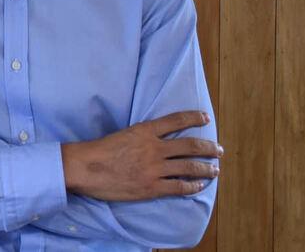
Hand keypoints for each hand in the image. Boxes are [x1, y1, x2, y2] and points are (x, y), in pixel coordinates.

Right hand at [61, 110, 222, 200]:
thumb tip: (155, 140)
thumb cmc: (99, 151)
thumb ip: (142, 136)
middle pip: (190, 146)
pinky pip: (179, 186)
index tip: (206, 118)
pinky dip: (193, 185)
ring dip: (206, 168)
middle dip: (209, 148)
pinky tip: (200, 185)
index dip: (194, 118)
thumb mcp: (123, 134)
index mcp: (145, 131)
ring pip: (189, 167)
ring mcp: (154, 169)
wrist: (85, 168)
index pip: (176, 120)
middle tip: (219, 150)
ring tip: (215, 169)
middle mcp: (154, 148)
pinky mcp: (151, 187)